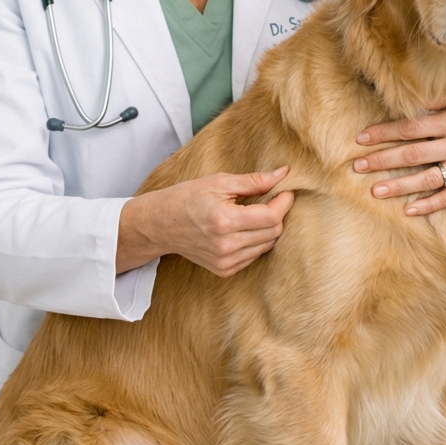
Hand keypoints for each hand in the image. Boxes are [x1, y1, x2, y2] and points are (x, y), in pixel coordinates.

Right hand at [117, 167, 294, 275]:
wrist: (160, 224)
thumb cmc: (187, 197)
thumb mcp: (219, 182)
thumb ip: (254, 181)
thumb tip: (283, 174)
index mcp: (224, 221)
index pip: (271, 217)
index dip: (283, 202)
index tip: (285, 191)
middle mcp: (226, 246)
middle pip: (273, 232)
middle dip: (278, 213)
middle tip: (271, 199)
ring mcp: (225, 261)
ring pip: (267, 245)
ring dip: (268, 228)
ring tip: (255, 213)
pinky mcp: (224, 270)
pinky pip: (255, 255)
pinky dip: (257, 241)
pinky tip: (244, 229)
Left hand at [352, 95, 445, 216]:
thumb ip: (443, 99)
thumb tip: (415, 101)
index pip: (411, 129)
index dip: (384, 134)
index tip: (361, 139)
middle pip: (413, 155)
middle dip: (383, 161)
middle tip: (357, 167)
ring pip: (428, 179)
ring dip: (400, 186)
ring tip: (375, 191)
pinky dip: (430, 204)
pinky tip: (410, 210)